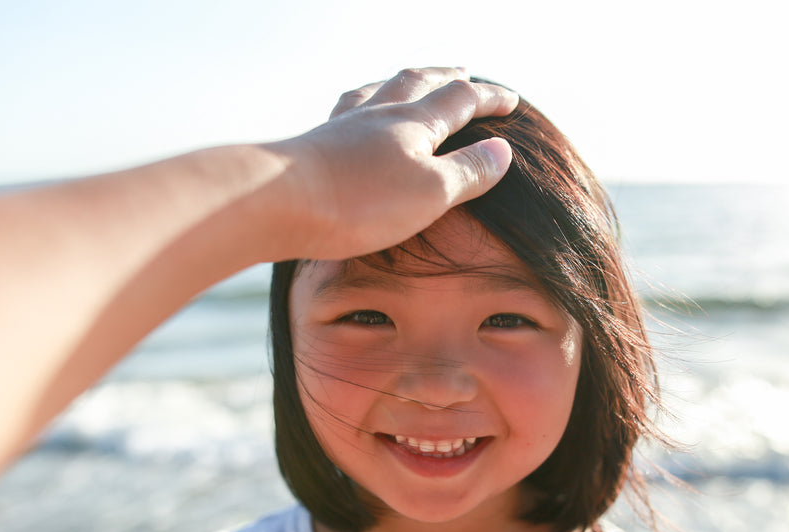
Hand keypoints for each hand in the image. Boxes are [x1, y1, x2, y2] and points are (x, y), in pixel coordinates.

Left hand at [268, 67, 517, 259]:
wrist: (277, 200)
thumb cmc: (359, 202)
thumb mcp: (431, 193)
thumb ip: (469, 171)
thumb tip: (503, 149)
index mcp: (414, 124)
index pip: (461, 100)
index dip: (489, 98)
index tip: (510, 100)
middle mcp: (379, 114)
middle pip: (418, 81)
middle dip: (447, 77)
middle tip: (463, 72)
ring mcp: (344, 126)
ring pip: (380, 89)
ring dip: (402, 82)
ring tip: (409, 81)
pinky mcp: (316, 144)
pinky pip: (348, 110)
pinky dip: (364, 102)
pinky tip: (354, 113)